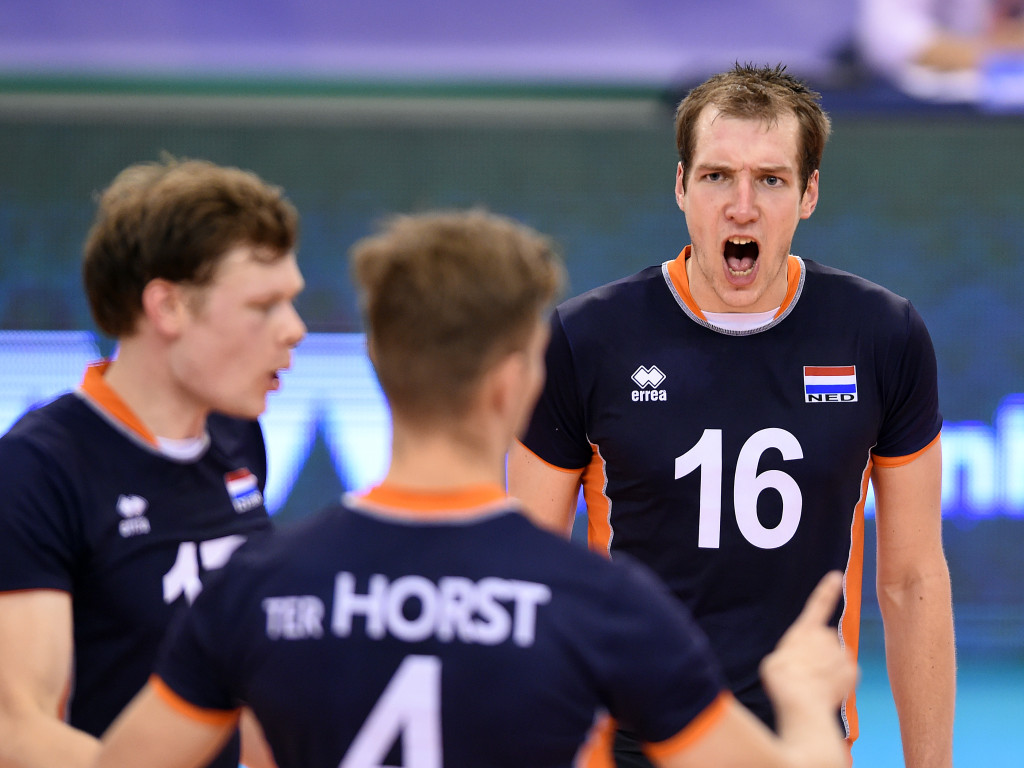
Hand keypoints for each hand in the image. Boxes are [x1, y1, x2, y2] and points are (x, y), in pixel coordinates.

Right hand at [760, 571, 858, 714]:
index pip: (817, 605)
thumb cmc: (782, 682)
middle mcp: (825, 637)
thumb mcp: (775, 661)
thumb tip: (807, 657)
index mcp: (803, 631)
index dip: (826, 590)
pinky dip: (839, 680)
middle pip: (825, 638)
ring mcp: (841, 653)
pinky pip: (846, 672)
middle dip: (819, 649)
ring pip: (836, 655)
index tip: (836, 575)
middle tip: (805, 669)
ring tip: (814, 683)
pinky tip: (826, 690)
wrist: (802, 705)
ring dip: (828, 665)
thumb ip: (792, 652)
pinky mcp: (853, 670)